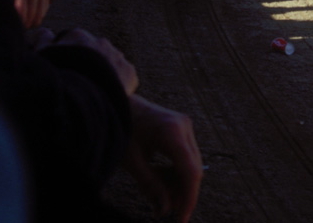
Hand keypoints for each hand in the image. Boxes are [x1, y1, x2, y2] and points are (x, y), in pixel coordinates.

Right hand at [48, 29, 137, 95]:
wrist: (83, 98)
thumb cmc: (58, 76)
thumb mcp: (41, 56)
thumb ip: (42, 39)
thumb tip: (46, 32)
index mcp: (77, 36)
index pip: (69, 42)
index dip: (63, 56)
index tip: (61, 68)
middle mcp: (100, 41)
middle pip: (90, 52)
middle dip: (84, 62)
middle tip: (76, 80)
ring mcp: (117, 56)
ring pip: (107, 62)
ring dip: (100, 71)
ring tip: (90, 89)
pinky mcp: (129, 72)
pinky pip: (122, 76)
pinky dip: (115, 83)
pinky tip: (104, 95)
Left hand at [125, 95, 201, 222]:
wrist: (119, 102)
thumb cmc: (121, 129)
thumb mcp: (131, 161)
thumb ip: (150, 185)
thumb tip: (164, 210)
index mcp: (172, 132)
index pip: (190, 171)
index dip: (188, 197)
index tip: (182, 219)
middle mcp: (184, 126)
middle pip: (194, 168)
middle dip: (183, 192)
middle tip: (169, 212)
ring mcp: (185, 125)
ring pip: (192, 163)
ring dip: (179, 182)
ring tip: (162, 196)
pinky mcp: (182, 128)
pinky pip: (186, 155)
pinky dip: (177, 171)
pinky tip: (162, 179)